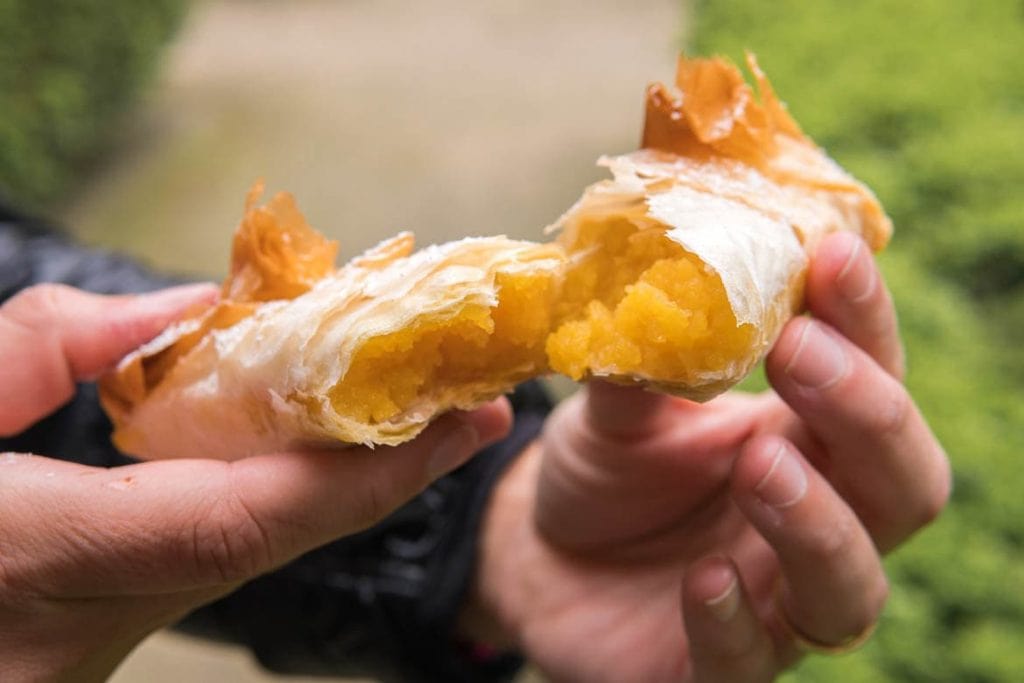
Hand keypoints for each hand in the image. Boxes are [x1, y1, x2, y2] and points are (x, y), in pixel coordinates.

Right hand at [0, 284, 510, 682]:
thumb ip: (41, 346)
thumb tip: (189, 312)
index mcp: (28, 561)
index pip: (233, 524)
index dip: (358, 474)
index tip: (455, 425)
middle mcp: (76, 632)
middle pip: (268, 549)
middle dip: (386, 480)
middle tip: (476, 414)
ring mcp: (89, 652)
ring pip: (249, 561)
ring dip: (339, 487)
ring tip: (414, 417)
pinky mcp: (94, 641)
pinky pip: (212, 565)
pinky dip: (275, 505)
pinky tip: (314, 451)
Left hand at [468, 232, 949, 681]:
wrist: (541, 554)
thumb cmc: (605, 470)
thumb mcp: (616, 404)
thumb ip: (640, 355)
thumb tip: (655, 281)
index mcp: (804, 439)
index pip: (872, 378)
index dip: (865, 320)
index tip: (830, 255)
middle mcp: (814, 520)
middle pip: (904, 484)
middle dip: (867, 414)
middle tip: (800, 352)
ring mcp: (774, 601)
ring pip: (854, 587)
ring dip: (820, 522)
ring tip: (760, 464)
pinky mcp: (720, 665)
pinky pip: (752, 662)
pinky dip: (734, 622)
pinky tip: (703, 578)